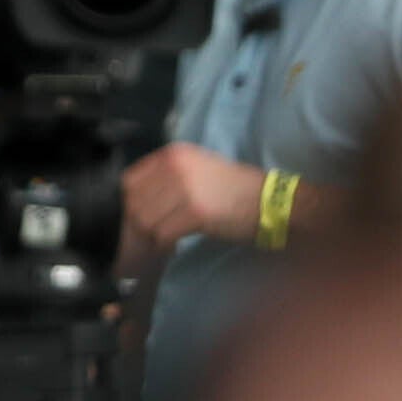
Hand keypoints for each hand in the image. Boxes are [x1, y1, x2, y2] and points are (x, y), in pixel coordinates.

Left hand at [116, 142, 269, 259]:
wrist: (271, 202)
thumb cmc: (237, 189)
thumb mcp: (199, 169)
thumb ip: (169, 177)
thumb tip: (139, 200)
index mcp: (174, 154)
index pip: (131, 180)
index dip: (132, 202)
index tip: (142, 216)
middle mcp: (176, 167)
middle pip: (136, 202)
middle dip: (139, 224)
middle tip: (151, 236)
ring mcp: (185, 189)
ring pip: (146, 220)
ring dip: (151, 236)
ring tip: (163, 241)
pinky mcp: (195, 213)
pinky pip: (163, 234)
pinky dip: (165, 245)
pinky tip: (174, 245)